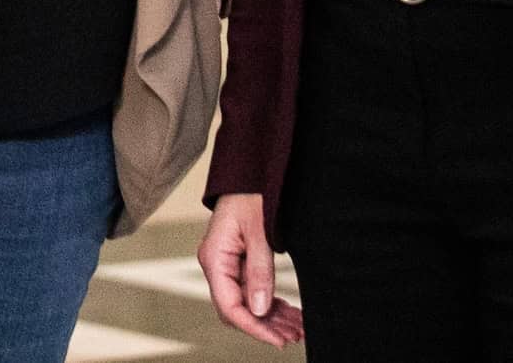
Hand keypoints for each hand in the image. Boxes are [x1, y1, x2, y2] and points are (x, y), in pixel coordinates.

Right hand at [198, 193, 303, 347]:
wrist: (251, 172)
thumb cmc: (251, 193)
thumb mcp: (259, 231)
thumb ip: (260, 271)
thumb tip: (261, 310)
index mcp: (214, 257)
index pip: (229, 306)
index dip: (253, 327)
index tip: (277, 339)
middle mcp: (217, 265)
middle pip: (237, 309)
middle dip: (266, 326)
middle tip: (295, 336)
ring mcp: (227, 265)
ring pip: (247, 303)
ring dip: (272, 318)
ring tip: (298, 328)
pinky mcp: (239, 262)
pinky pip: (253, 291)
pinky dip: (271, 303)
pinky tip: (289, 312)